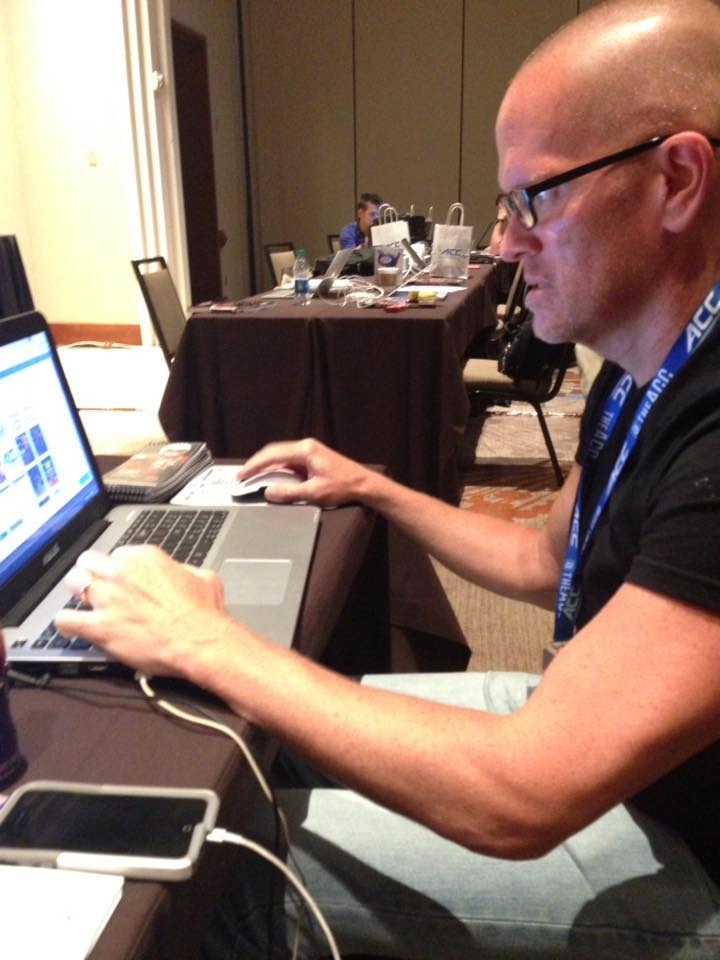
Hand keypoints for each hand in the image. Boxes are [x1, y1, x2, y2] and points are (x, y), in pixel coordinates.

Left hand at [55, 546, 230, 677]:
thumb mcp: (203, 577)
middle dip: (92, 572)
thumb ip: (182, 570)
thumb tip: (179, 573)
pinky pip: (66, 619)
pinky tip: (72, 626)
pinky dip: (67, 623)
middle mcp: (122, 572)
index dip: (120, 568)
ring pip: (74, 583)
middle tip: (96, 585)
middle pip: (89, 561)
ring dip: (77, 591)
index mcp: (145, 557)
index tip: (123, 579)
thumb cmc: (204, 613)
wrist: (200, 641)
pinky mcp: (100, 626)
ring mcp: (108, 598)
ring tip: (82, 602)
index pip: (118, 554)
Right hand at [238, 438, 373, 506]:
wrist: (364, 484)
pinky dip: (278, 469)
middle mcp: (306, 446)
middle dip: (257, 464)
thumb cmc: (343, 486)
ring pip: (281, 456)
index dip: (254, 466)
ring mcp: (309, 451)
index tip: (242, 475)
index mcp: (305, 450)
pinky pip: (289, 461)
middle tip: (243, 476)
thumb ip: (288, 492)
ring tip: (253, 477)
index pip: (272, 455)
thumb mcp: (313, 493)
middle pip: (274, 452)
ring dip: (267, 466)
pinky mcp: (312, 458)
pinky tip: (271, 478)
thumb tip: (268, 492)